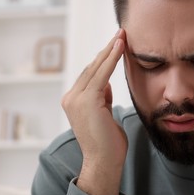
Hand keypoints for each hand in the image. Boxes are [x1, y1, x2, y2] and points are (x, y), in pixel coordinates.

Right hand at [61, 29, 126, 194]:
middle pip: (92, 68)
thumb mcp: (104, 113)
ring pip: (96, 68)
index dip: (104, 58)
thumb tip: (106, 84)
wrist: (104, 161)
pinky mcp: (87, 101)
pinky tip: (120, 47)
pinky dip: (111, 59)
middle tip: (121, 33)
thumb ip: (102, 97)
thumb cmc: (108, 141)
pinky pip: (102, 74)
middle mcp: (71, 97)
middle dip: (107, 49)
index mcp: (74, 101)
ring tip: (122, 35)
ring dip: (110, 50)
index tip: (116, 45)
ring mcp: (76, 99)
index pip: (90, 74)